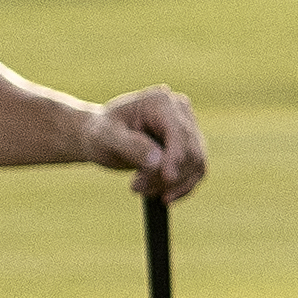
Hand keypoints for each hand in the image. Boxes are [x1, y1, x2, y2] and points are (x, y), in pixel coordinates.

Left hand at [82, 87, 209, 200]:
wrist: (101, 137)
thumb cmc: (100, 133)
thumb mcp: (106, 138)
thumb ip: (131, 146)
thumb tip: (158, 161)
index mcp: (160, 102)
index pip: (179, 132)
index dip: (176, 156)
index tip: (167, 179)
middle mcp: (180, 110)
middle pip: (191, 150)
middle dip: (167, 176)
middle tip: (135, 187)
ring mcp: (189, 127)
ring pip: (197, 163)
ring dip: (173, 185)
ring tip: (141, 189)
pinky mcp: (191, 145)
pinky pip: (197, 171)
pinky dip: (182, 187)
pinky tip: (161, 195)